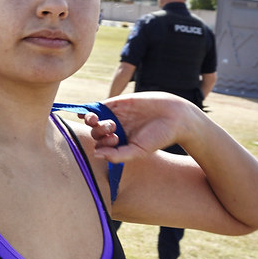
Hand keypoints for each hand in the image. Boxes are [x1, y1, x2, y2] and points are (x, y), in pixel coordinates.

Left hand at [82, 92, 199, 162]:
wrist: (175, 116)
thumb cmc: (158, 137)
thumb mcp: (138, 151)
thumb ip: (117, 155)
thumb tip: (96, 155)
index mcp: (120, 143)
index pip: (101, 146)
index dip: (102, 144)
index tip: (115, 141)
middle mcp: (115, 130)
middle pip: (96, 133)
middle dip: (99, 132)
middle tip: (113, 130)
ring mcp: (115, 116)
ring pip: (95, 120)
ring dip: (91, 121)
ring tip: (99, 120)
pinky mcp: (117, 103)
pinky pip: (98, 106)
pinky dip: (88, 109)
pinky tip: (82, 112)